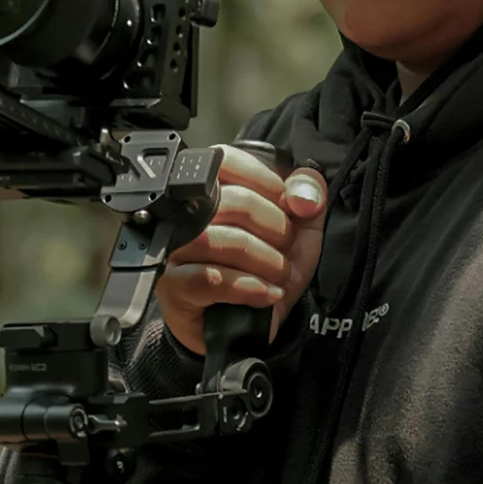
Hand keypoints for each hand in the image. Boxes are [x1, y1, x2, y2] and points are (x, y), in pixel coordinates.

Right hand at [156, 143, 327, 355]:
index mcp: (212, 188)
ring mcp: (175, 250)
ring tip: (278, 277)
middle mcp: (185, 214)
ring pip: (220, 240)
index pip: (227, 159)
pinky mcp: (173, 287)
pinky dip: (248, 287)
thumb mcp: (301, 227)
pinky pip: (210, 278)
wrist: (251, 324)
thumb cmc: (267, 267)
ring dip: (264, 261)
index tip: (288, 208)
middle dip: (275, 229)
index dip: (267, 181)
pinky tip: (265, 294)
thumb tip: (303, 195)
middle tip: (286, 251)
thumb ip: (309, 193)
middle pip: (231, 201)